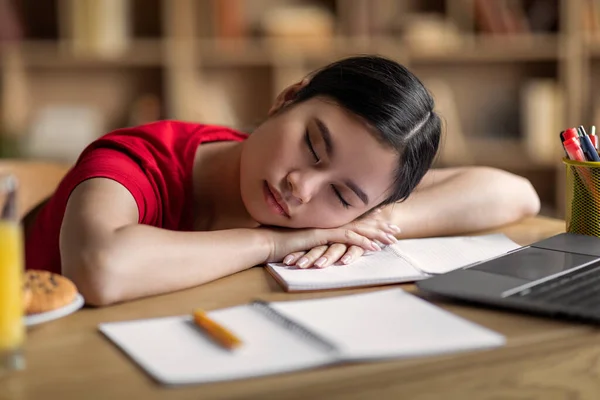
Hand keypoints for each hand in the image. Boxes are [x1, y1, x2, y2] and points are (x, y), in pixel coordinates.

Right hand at [277, 214, 400, 268]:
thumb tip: (313, 243)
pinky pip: (347, 238)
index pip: (351, 221)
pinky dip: (362, 242)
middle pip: (359, 223)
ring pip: (357, 229)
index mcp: (324, 222)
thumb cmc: (277, 241)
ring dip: (377, 234)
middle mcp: (327, 222)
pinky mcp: (322, 235)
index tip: (382, 222)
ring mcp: (326, 227)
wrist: (266, 241)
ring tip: (392, 238)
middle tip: (396, 229)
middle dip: (379, 226)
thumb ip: (309, 240)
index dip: (367, 221)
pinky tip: (375, 247)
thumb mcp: (298, 240)